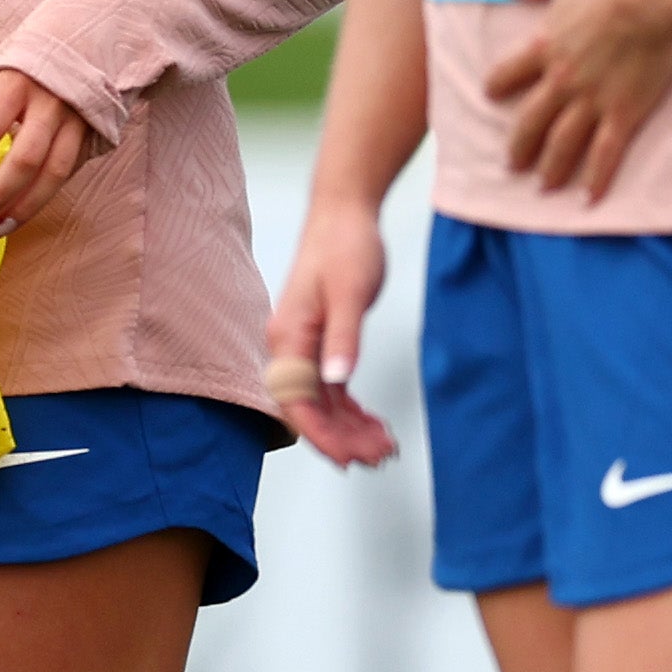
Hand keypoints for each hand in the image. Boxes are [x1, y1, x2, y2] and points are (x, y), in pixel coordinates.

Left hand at [0, 69, 94, 232]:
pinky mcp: (95, 132)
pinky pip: (70, 170)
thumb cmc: (34, 60)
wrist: (93, 38)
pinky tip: (26, 208)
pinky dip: (47, 193)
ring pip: (54, 173)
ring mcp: (78, 119)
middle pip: (25, 160)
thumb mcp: (3, 73)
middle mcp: (51, 103)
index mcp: (18, 84)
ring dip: (25, 206)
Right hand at [265, 194, 393, 466]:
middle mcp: (289, 347)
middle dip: (341, 438)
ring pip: (321, 402)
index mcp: (289, 337)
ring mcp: (303, 346)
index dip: (320, 435)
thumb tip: (335, 381)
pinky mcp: (321, 342)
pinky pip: (330, 388)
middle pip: (308, 408)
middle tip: (378, 456)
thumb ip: (342, 339)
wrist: (345, 214)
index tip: (347, 458)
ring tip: (382, 446)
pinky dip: (351, 410)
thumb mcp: (349, 293)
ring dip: (348, 428)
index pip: (296, 401)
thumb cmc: (345, 246)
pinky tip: (373, 424)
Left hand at [481, 0, 671, 205]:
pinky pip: (606, 152)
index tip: (491, 95)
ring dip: (551, 167)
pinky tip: (589, 198)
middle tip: (512, 164)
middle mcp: (561, 79)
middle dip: (519, 145)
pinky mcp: (624, 111)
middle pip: (529, 120)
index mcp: (544, 45)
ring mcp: (592, 99)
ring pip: (562, 143)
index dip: (497, 85)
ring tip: (543, 185)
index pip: (507, 73)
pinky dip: (596, 177)